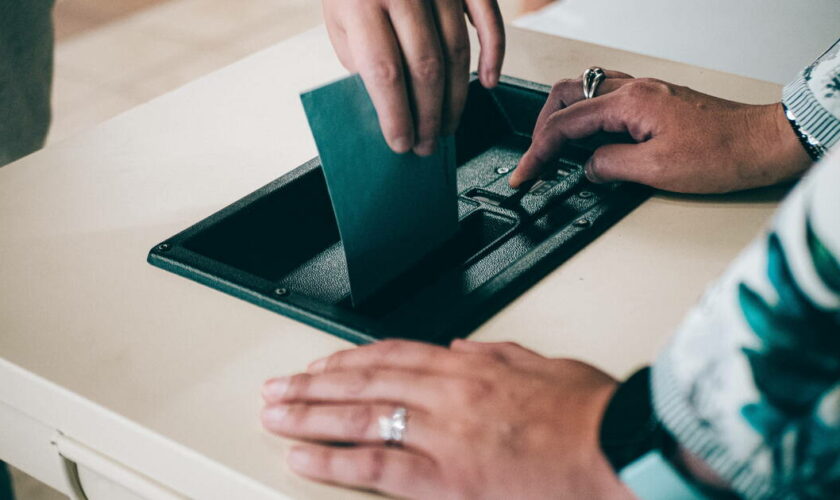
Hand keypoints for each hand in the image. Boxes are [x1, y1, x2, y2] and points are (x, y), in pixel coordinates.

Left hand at [261, 340, 631, 498]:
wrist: (619, 449)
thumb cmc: (591, 413)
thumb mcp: (545, 365)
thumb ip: (500, 354)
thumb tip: (465, 345)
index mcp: (471, 366)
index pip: (394, 354)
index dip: (350, 358)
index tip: (322, 362)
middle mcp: (448, 393)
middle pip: (365, 381)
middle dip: (314, 383)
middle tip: (278, 387)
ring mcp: (443, 435)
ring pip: (360, 418)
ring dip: (310, 414)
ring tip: (274, 415)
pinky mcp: (448, 478)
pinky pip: (377, 467)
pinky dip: (334, 460)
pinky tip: (303, 457)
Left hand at [322, 0, 504, 155]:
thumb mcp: (340, 21)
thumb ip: (361, 61)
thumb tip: (389, 109)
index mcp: (361, 2)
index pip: (384, 73)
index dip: (396, 115)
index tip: (401, 143)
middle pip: (425, 68)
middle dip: (428, 116)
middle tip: (427, 144)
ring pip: (456, 53)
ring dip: (455, 99)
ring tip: (447, 126)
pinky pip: (488, 21)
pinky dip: (493, 55)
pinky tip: (487, 82)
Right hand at [510, 72, 812, 192]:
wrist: (762, 143)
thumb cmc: (722, 154)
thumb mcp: (656, 170)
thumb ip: (611, 166)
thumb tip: (588, 168)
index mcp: (629, 103)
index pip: (566, 124)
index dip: (538, 152)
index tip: (525, 174)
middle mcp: (634, 89)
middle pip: (567, 94)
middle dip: (543, 126)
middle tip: (536, 158)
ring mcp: (646, 91)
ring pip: (585, 91)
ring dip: (564, 117)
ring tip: (555, 147)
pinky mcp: (656, 100)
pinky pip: (607, 98)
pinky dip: (588, 115)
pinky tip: (590, 138)